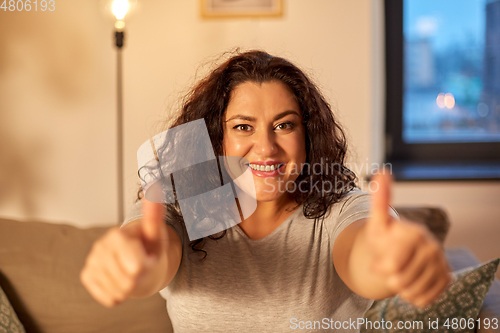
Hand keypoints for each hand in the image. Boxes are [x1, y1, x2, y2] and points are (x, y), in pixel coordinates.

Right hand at [80, 200, 167, 306]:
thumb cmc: (149, 247)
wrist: (138, 262)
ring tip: (130, 272)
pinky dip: (119, 294)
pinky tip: (120, 280)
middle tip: (139, 266)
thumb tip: (154, 186)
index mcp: (116, 234)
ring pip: (119, 291)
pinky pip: (109, 298)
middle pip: (128, 281)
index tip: (145, 255)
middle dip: (138, 277)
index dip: (146, 265)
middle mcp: (99, 246)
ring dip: (130, 287)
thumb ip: (154, 215)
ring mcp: (91, 261)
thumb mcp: (156, 234)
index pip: (136, 267)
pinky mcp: (87, 276)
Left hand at [366, 171, 450, 307]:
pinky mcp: (447, 278)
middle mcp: (433, 247)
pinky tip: (410, 280)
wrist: (399, 252)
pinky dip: (412, 295)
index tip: (379, 260)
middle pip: (400, 281)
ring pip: (412, 292)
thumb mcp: (376, 222)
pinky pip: (423, 300)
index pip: (391, 267)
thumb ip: (379, 200)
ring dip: (400, 288)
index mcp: (415, 233)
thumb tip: (382, 172)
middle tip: (389, 266)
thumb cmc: (384, 238)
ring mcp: (442, 263)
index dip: (380, 268)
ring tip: (399, 272)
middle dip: (389, 278)